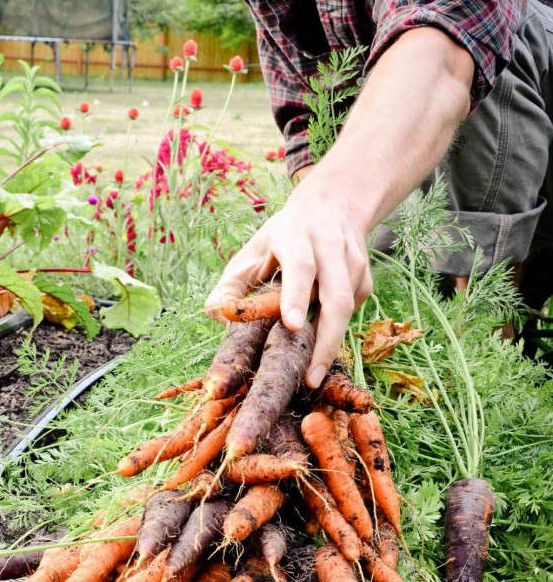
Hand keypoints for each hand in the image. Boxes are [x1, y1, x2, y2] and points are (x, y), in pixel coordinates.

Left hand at [205, 172, 372, 386]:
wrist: (332, 204)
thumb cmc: (282, 237)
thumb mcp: (251, 251)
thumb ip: (230, 284)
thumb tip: (216, 314)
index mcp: (296, 236)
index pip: (300, 267)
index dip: (296, 296)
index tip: (293, 326)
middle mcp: (330, 246)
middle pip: (336, 297)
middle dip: (327, 341)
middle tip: (311, 377)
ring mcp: (354, 262)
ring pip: (347, 308)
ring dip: (330, 342)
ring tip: (313, 372)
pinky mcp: (365, 278)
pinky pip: (352, 312)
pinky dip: (335, 331)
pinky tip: (320, 338)